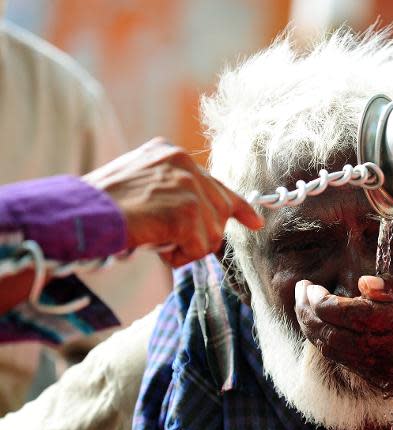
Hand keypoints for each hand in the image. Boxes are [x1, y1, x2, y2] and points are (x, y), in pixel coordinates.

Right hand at [83, 138, 262, 266]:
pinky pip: (199, 248)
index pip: (215, 182)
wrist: (81, 215)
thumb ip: (172, 191)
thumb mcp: (140, 185)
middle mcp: (184, 163)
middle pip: (220, 211)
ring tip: (152, 236)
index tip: (255, 221)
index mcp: (171, 153)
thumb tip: (206, 215)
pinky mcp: (188, 211)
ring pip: (212, 234)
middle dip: (203, 233)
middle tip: (173, 239)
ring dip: (184, 246)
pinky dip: (178, 256)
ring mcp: (188, 186)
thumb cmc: (100, 208)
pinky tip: (154, 244)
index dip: (236, 206)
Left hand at [294, 274, 392, 399]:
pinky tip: (321, 325)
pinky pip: (339, 359)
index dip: (319, 300)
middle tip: (300, 290)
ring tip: (304, 306)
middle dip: (306, 310)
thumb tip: (362, 283)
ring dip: (309, 327)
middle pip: (329, 332)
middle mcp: (385, 348)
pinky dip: (323, 340)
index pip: (345, 313)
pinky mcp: (374, 378)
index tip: (310, 285)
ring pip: (329, 348)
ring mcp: (378, 367)